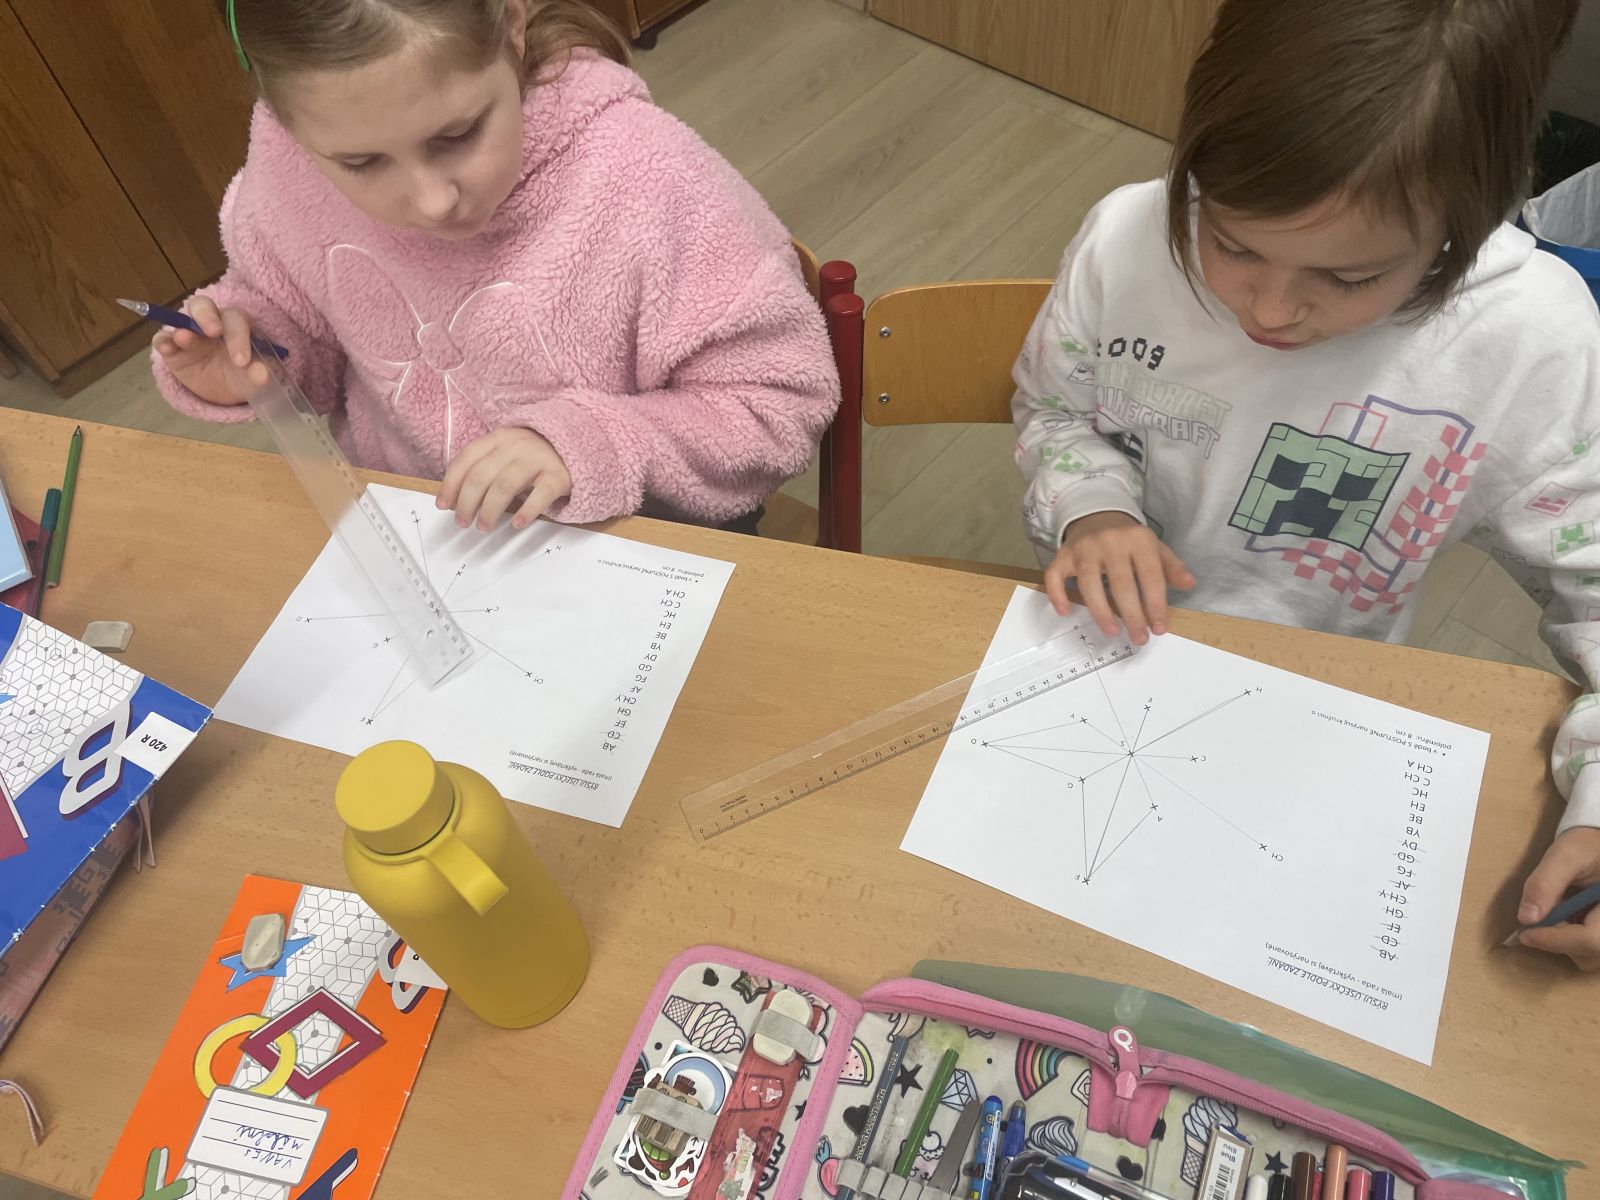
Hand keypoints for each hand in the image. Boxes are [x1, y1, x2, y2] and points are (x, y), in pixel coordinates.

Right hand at [151, 296, 267, 405]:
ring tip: (184, 338)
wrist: (225, 392)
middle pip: (205, 306)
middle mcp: (211, 323)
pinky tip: (166, 347)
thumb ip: (259, 374)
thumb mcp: (255, 379)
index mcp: (236, 325)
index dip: (239, 337)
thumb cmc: (243, 375)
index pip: (236, 321)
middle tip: (213, 332)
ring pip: (182, 320)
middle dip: (208, 316)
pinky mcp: (172, 350)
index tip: (241, 361)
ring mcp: (189, 334)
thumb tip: (261, 373)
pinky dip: (162, 341)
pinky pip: (163, 339)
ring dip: (183, 328)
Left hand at [437, 428, 571, 531]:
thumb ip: (485, 469)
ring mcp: (538, 459)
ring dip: (490, 510)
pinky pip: (541, 494)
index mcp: (499, 439)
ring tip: (484, 527)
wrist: (576, 446)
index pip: (467, 459)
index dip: (451, 483)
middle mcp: (516, 446)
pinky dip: (527, 511)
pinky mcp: (558, 475)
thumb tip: (455, 499)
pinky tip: (517, 523)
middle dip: (467, 502)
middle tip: (462, 522)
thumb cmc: (535, 457)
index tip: (443, 505)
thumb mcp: (507, 454)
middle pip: (482, 475)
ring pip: (505, 485)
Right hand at [1044, 511, 1194, 643]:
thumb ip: (1171, 567)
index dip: (1155, 604)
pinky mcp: (1063, 554)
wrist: (1097, 514)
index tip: (1158, 628)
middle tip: (1139, 638)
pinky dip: (1057, 594)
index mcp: (1138, 540)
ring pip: (1088, 583)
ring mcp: (1084, 549)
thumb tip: (1189, 584)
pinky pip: (1055, 575)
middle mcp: (1110, 542)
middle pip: (1121, 584)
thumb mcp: (1154, 547)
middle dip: (1132, 615)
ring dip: (1100, 611)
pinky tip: (1064, 612)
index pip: (1150, 576)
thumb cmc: (1129, 539)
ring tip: (1112, 632)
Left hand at [1516, 827, 1599, 969]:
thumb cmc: (1588, 846)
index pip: (1591, 940)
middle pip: (1591, 953)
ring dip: (1565, 941)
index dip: (1555, 941)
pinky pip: (1590, 951)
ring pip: (1590, 957)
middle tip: (1546, 912)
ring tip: (1562, 909)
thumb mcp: (1566, 855)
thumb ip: (1545, 884)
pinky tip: (1569, 917)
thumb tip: (1526, 919)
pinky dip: (1572, 941)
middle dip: (1559, 940)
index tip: (1524, 934)